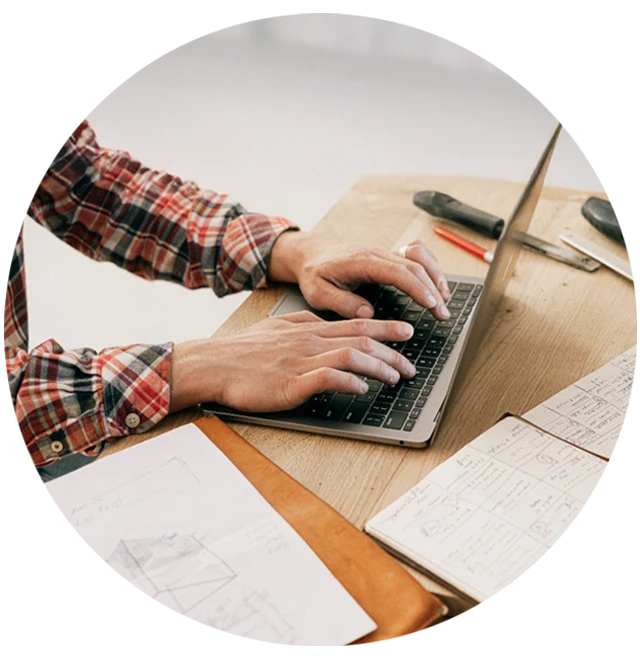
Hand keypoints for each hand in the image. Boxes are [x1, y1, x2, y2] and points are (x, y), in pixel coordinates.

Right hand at [169, 312, 415, 412]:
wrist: (214, 364)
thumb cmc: (243, 349)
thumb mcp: (277, 326)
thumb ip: (302, 324)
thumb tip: (323, 323)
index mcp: (308, 329)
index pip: (356, 324)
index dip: (386, 328)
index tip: (407, 332)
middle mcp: (310, 341)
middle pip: (361, 340)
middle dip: (392, 352)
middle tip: (411, 365)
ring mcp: (301, 361)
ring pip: (350, 357)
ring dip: (378, 366)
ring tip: (396, 377)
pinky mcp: (290, 383)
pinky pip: (326, 379)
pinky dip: (348, 381)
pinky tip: (361, 388)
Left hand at [268, 231, 450, 320]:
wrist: (310, 253)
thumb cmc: (313, 273)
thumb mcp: (317, 292)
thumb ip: (341, 302)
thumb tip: (367, 313)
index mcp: (362, 261)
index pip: (398, 272)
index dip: (418, 287)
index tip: (431, 304)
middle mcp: (377, 254)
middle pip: (415, 265)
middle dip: (433, 289)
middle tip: (443, 314)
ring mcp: (384, 253)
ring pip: (419, 258)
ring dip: (436, 276)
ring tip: (445, 300)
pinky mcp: (387, 257)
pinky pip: (415, 256)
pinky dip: (430, 268)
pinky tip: (435, 285)